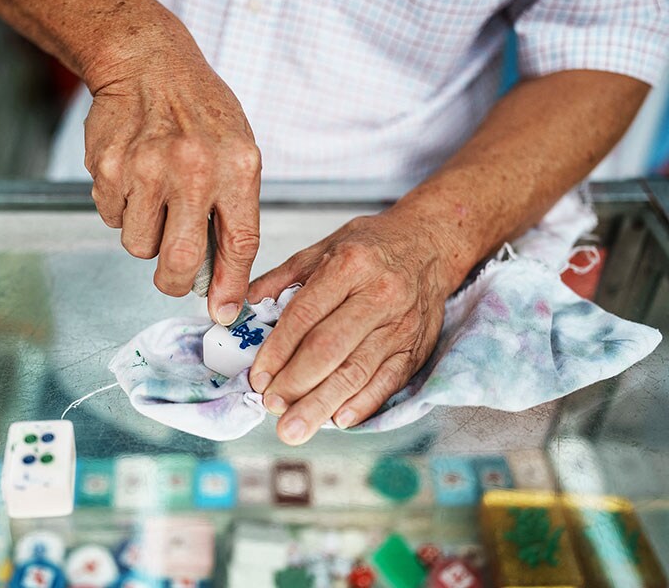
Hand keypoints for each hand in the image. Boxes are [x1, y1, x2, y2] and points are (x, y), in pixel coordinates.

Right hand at [83, 22, 260, 324]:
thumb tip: (220, 279)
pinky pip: (113, 220)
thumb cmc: (201, 113)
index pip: (239, 244)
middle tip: (174, 277)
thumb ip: (234, 212)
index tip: (223, 312)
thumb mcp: (239, 153)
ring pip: (140, 246)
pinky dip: (123, 213)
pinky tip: (134, 180)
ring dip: (147, 239)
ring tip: (156, 202)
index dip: (230, 287)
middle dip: (176, 282)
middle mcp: (192, 170)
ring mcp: (146, 169)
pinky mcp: (109, 169)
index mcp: (236, 168)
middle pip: (182, 260)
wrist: (149, 64)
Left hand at [247, 210, 459, 444]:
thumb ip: (281, 279)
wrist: (430, 243)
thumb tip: (242, 308)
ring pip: (356, 371)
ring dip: (321, 404)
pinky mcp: (416, 347)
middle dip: (295, 383)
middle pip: (329, 348)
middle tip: (271, 405)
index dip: (277, 350)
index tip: (258, 377)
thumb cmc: (373, 247)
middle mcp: (379, 295)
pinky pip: (388, 381)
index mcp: (349, 266)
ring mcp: (401, 324)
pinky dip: (362, 404)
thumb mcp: (323, 248)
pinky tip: (338, 419)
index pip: (304, 315)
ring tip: (294, 427)